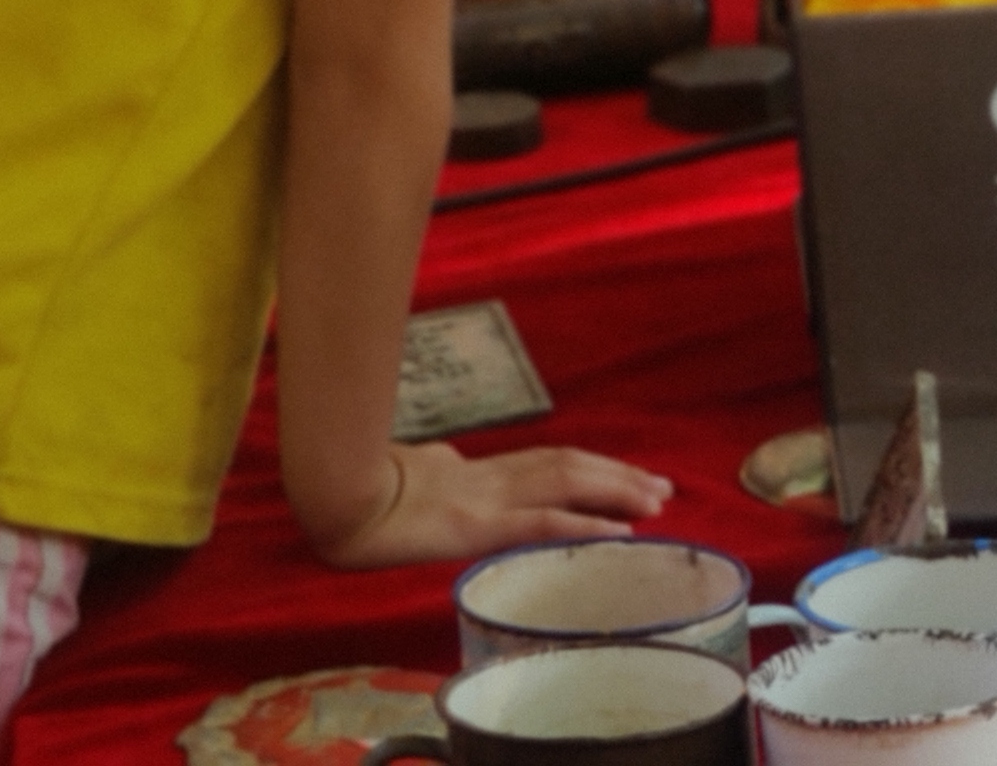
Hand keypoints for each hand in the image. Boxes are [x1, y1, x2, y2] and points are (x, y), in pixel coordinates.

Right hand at [300, 438, 675, 571]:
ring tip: (655, 503)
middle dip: (618, 475)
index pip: (545, 462)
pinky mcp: (479, 525)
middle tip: (662, 487)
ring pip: (565, 485)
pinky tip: (619, 533)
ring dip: (615, 493)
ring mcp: (485, 499)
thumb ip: (437, 473)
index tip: (627, 475)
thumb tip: (444, 465)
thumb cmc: (359, 493)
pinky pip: (543, 523)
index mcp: (473, 471)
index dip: (590, 466)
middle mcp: (488, 479)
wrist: (334, 498)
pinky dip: (586, 525)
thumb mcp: (410, 479)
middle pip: (567, 466)